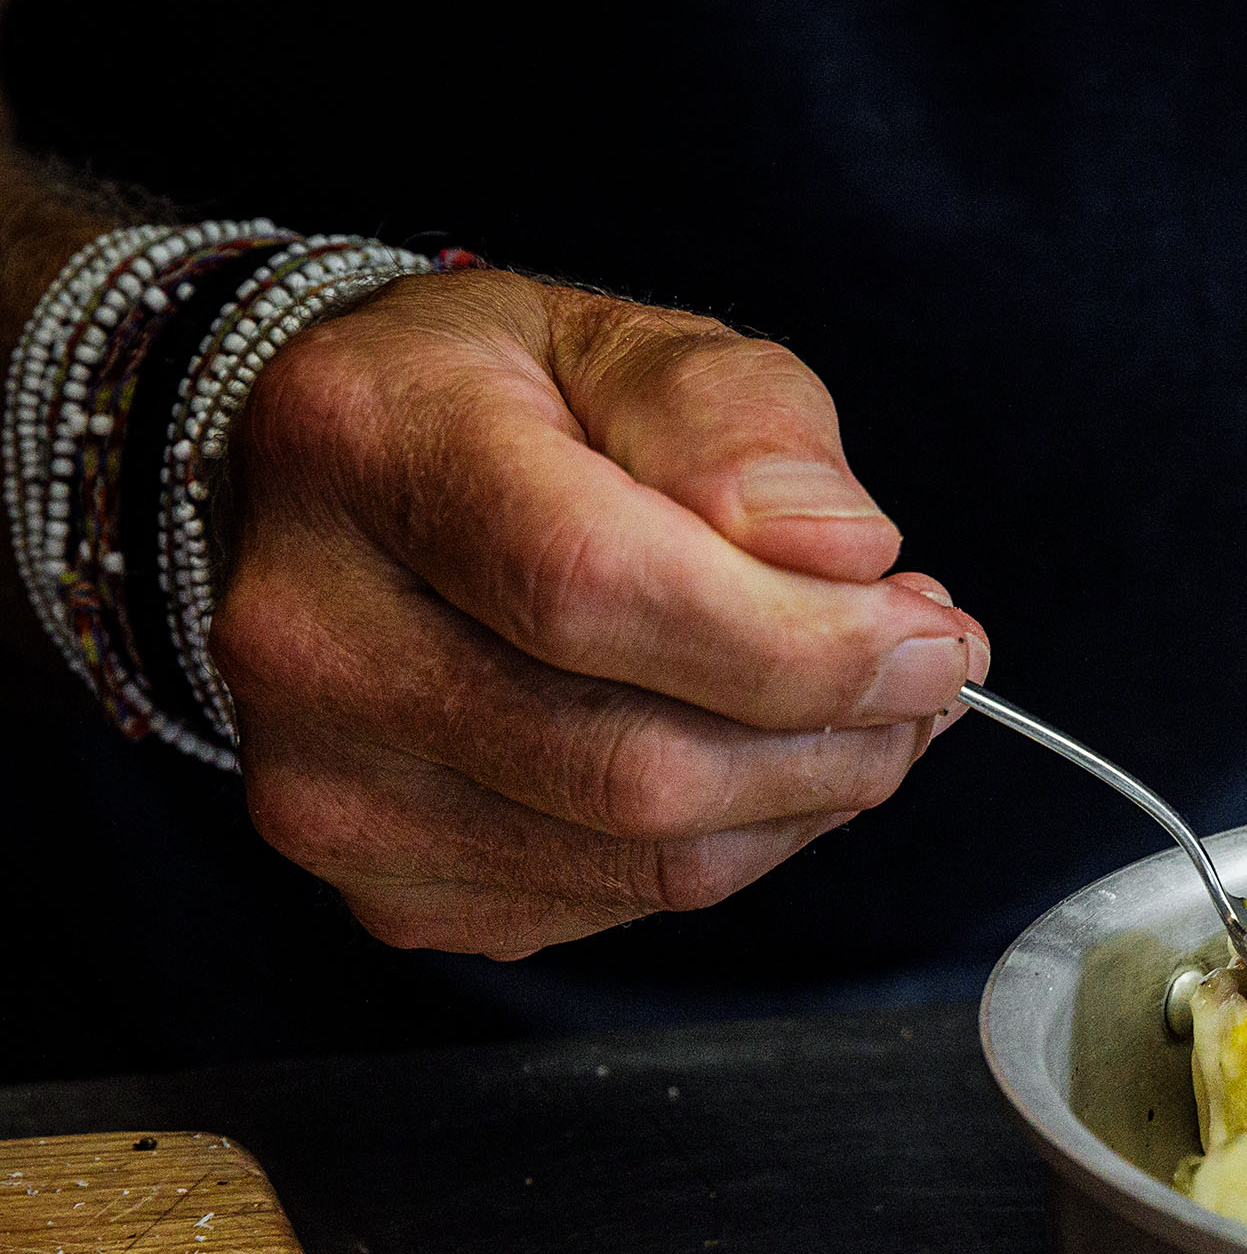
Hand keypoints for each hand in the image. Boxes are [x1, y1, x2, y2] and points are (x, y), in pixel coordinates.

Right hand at [217, 267, 985, 955]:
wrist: (343, 497)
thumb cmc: (504, 412)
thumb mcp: (631, 347)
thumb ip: (745, 428)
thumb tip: (846, 557)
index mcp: (365, 444)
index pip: (597, 587)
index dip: (800, 642)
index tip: (931, 637)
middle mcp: (308, 630)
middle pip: (635, 762)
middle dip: (836, 735)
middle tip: (925, 676)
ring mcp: (330, 784)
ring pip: (650, 860)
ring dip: (809, 798)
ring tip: (866, 711)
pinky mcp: (386, 889)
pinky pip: (622, 906)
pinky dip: (737, 844)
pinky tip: (759, 760)